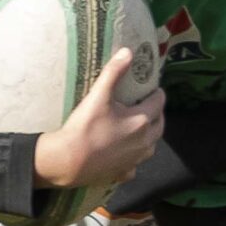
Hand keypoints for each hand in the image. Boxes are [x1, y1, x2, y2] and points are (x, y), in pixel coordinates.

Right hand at [31, 49, 165, 188]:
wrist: (66, 161)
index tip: (154, 89)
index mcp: (141, 121)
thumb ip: (113, 72)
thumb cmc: (84, 127)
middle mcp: (144, 142)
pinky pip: (134, 166)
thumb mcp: (98, 96)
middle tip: (149, 106)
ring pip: (151, 146)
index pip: (158, 103)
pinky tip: (126, 156)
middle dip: (157, 114)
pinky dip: (133, 160)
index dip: (157, 94)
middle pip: (159, 125)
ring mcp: (135, 160)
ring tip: (141, 129)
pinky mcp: (123, 173)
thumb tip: (127, 51)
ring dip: (149, 137)